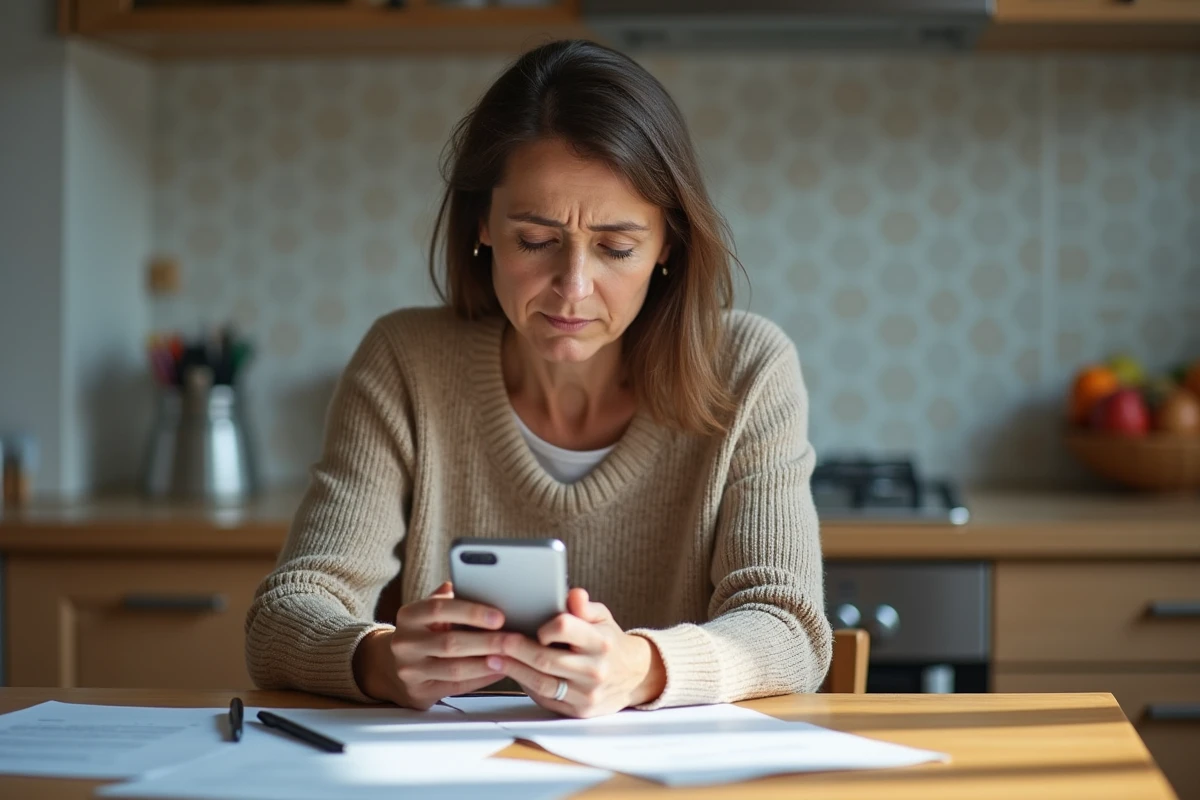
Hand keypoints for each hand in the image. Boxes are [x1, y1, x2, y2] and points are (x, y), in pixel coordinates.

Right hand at [353, 582, 507, 709]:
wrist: (391, 667)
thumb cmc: (423, 633)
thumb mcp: (427, 612)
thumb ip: (448, 598)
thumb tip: (468, 581)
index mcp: (409, 616)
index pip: (439, 609)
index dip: (471, 612)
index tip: (500, 616)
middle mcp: (404, 642)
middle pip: (450, 642)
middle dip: (487, 641)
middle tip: (514, 639)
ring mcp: (409, 670)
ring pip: (454, 668)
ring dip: (486, 663)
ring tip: (511, 657)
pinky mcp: (418, 692)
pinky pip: (456, 687)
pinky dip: (481, 679)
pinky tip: (499, 671)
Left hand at [486, 588, 665, 717]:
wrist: (633, 677)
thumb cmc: (609, 642)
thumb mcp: (603, 618)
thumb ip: (585, 607)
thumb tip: (573, 594)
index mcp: (601, 641)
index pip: (566, 628)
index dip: (546, 626)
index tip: (534, 626)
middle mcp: (595, 669)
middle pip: (546, 659)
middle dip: (517, 649)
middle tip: (496, 640)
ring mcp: (587, 694)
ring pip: (541, 682)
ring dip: (514, 670)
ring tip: (493, 658)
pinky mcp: (578, 711)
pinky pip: (545, 698)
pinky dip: (526, 685)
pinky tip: (512, 673)